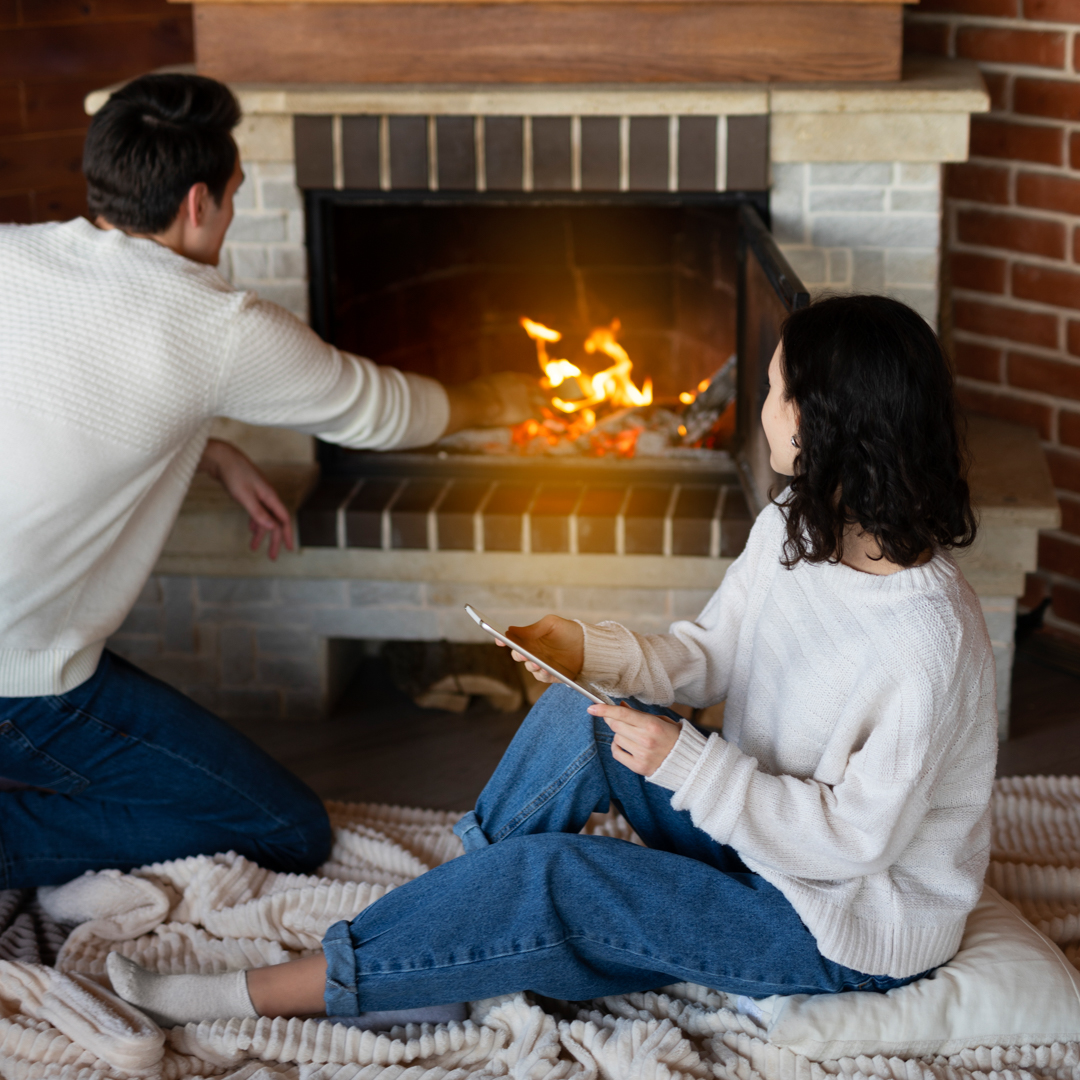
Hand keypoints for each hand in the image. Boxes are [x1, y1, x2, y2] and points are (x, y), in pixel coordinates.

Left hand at [197, 439, 294, 559]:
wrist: (222, 458)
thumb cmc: (234, 474)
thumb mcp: (245, 496)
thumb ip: (258, 512)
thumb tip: (272, 527)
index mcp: (270, 497)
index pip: (283, 519)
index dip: (287, 535)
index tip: (289, 549)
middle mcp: (267, 496)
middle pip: (274, 522)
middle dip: (273, 540)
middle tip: (271, 557)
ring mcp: (258, 495)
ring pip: (264, 518)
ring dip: (260, 533)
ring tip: (252, 548)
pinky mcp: (249, 493)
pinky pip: (257, 512)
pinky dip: (255, 522)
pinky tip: (251, 530)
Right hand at [444, 372, 546, 433]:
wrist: (480, 400)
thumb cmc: (474, 394)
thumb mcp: (481, 386)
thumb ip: (486, 388)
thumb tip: (477, 393)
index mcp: (510, 377)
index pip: (527, 380)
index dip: (533, 385)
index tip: (538, 387)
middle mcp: (522, 385)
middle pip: (540, 389)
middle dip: (547, 394)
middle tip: (553, 398)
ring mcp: (527, 397)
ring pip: (545, 401)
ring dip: (552, 407)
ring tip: (558, 411)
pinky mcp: (528, 411)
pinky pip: (542, 416)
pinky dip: (547, 420)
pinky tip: (550, 424)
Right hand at [497, 614, 583, 682]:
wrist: (589, 646)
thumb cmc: (568, 631)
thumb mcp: (551, 624)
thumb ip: (532, 628)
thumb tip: (511, 630)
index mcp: (530, 639)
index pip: (512, 640)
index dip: (503, 639)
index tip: (500, 639)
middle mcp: (533, 652)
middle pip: (518, 655)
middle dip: (518, 654)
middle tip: (522, 653)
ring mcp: (541, 665)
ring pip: (529, 667)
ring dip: (531, 665)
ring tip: (536, 663)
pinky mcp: (551, 675)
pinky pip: (542, 677)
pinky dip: (542, 674)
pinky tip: (545, 669)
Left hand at [588, 702, 681, 776]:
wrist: (689, 762)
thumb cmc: (674, 737)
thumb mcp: (660, 720)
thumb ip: (638, 714)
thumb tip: (620, 706)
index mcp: (652, 725)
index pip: (622, 714)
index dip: (604, 709)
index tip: (591, 707)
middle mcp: (645, 740)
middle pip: (615, 725)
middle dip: (613, 720)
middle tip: (618, 719)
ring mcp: (641, 755)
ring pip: (616, 738)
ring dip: (620, 734)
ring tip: (634, 736)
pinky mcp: (639, 767)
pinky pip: (617, 753)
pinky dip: (618, 747)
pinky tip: (627, 745)